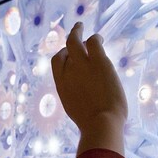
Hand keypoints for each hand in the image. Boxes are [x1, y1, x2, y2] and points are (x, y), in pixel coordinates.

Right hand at [51, 22, 127, 155]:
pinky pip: (94, 42)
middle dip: (70, 38)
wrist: (100, 124)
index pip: (57, 62)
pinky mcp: (98, 61)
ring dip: (81, 33)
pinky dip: (96, 39)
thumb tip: (87, 111)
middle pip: (65, 49)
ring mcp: (82, 65)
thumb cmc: (94, 126)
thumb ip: (79, 101)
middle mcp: (68, 72)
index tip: (69, 54)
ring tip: (88, 31)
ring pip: (77, 41)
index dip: (62, 55)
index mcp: (62, 86)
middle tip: (75, 31)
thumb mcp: (78, 113)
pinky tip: (100, 40)